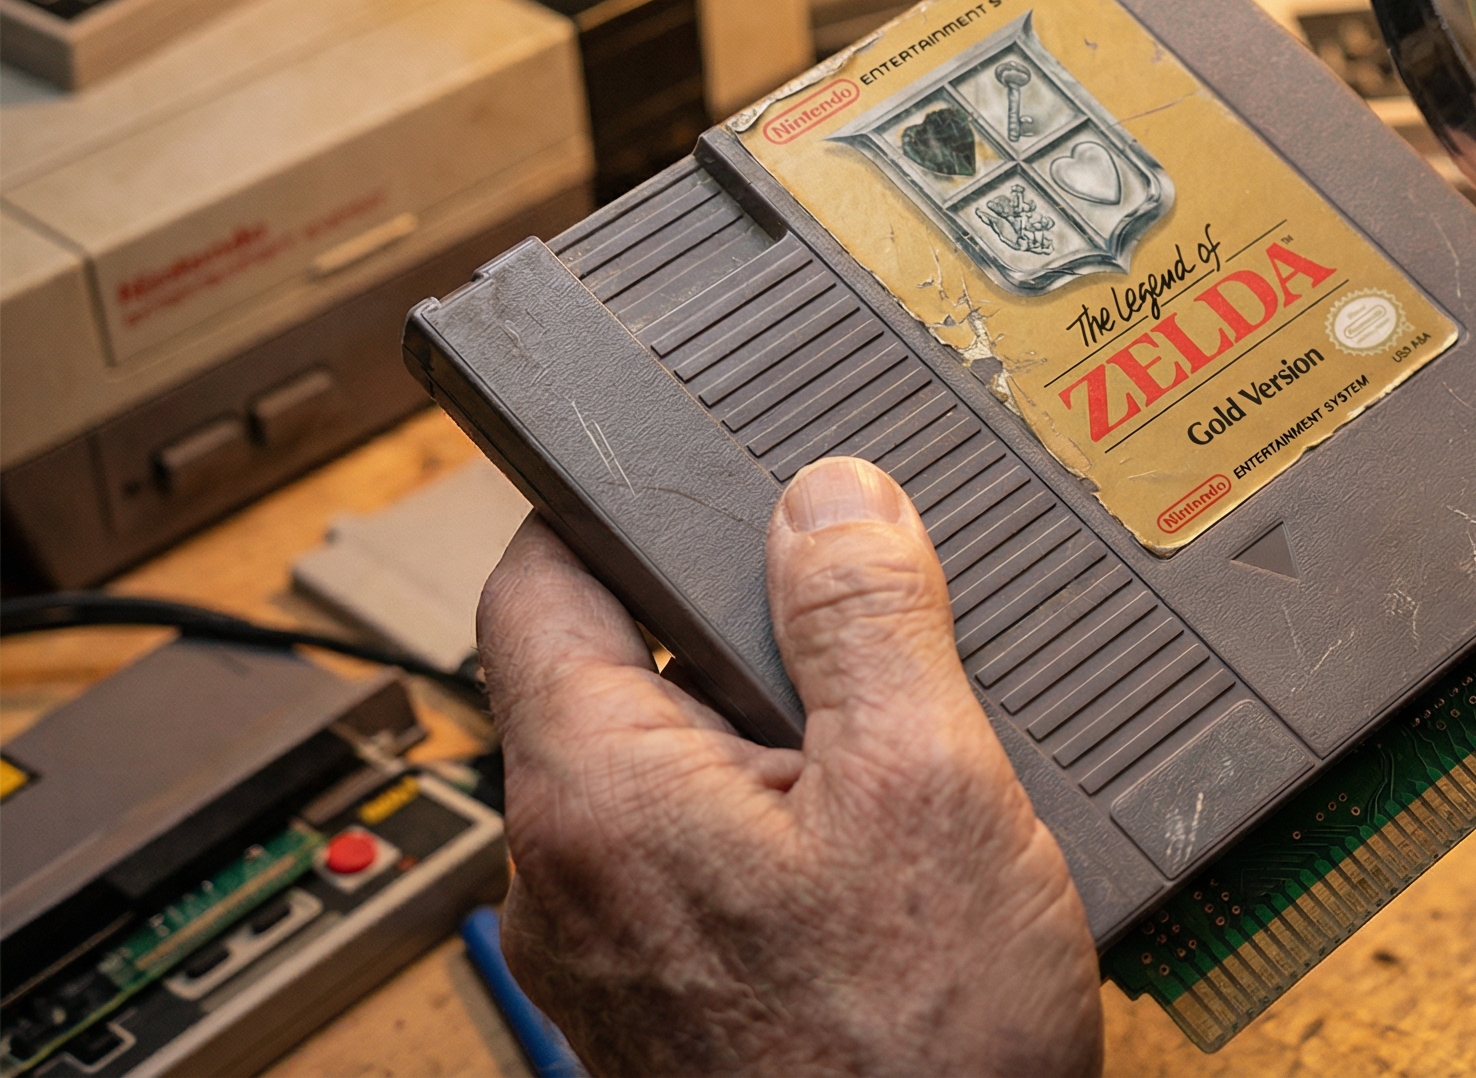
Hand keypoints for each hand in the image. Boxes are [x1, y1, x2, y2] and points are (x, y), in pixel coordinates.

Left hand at [478, 457, 1101, 1076]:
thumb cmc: (917, 1046)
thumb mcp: (927, 781)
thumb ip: (867, 617)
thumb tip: (830, 494)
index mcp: (591, 791)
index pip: (537, 575)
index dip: (618, 500)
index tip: (700, 468)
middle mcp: (563, 873)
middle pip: (608, 670)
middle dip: (728, 622)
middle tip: (854, 602)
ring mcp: (604, 948)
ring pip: (662, 768)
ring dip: (763, 729)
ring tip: (888, 733)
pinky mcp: (659, 1002)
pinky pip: (692, 855)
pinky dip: (771, 817)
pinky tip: (877, 845)